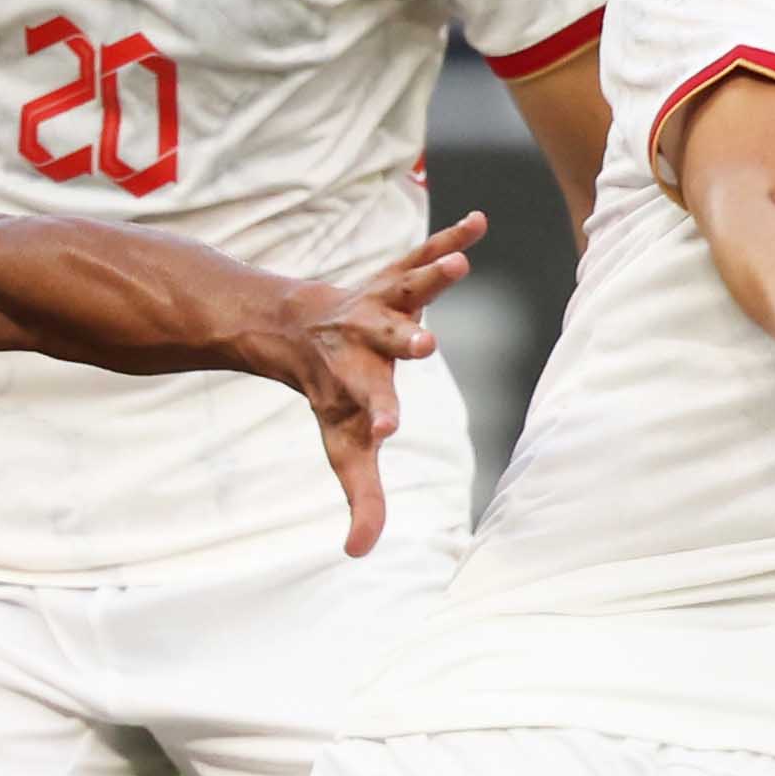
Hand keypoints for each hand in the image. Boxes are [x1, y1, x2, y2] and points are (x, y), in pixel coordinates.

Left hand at [270, 211, 478, 557]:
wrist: (296, 331)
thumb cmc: (334, 396)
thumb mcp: (345, 448)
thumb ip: (360, 498)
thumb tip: (358, 554)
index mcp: (357, 385)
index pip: (368, 405)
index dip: (376, 416)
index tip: (385, 430)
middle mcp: (366, 341)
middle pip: (385, 340)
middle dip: (404, 341)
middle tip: (426, 345)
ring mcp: (380, 303)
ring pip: (406, 287)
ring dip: (432, 276)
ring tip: (461, 264)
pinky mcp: (395, 277)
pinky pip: (423, 253)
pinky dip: (450, 238)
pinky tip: (477, 222)